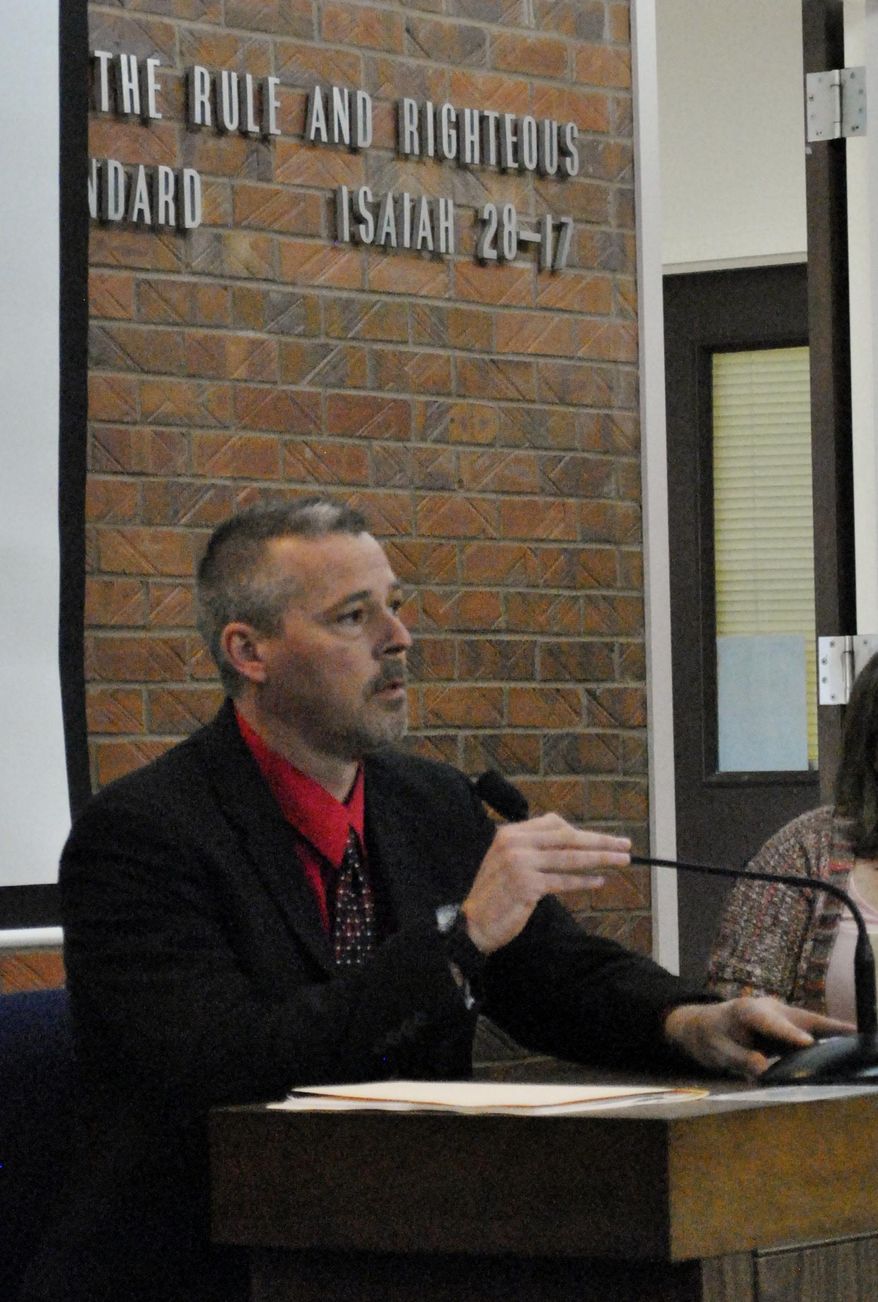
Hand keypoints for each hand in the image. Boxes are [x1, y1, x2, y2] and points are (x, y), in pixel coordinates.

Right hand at [462, 813, 630, 954]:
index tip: (602, 838)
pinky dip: (583, 881)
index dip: (580, 831)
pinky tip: (599, 881)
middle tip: (624, 844)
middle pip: (567, 837)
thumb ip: (533, 849)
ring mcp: (520, 864)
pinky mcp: (527, 885)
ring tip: (621, 860)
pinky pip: (563, 881)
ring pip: (570, 858)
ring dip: (600, 858)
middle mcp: (515, 843)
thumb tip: (571, 844)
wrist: (472, 923)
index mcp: (510, 833)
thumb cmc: (495, 894)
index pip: (553, 823)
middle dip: (600, 840)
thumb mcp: (508, 862)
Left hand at [663, 996, 855, 1077]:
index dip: (788, 1033)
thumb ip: (738, 1058)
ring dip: (834, 1031)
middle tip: (854, 1035)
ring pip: (811, 1022)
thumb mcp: (717, 1051)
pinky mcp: (788, 1025)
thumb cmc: (710, 1037)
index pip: (770, 1022)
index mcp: (748, 1010)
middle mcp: (770, 1008)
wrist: (704, 1025)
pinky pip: (810, 1030)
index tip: (806, 1043)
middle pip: (801, 1017)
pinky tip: (848, 1046)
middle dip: (826, 1026)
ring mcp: (781, 1015)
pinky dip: (828, 1036)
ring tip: (860, 1040)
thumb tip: (763, 1069)